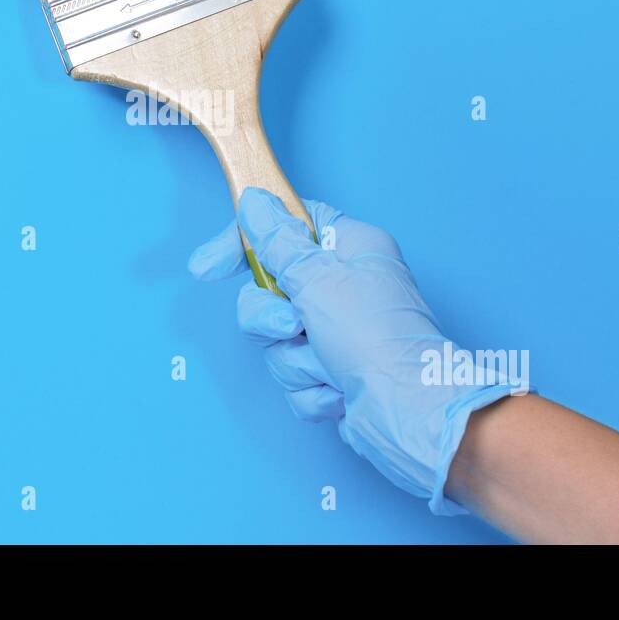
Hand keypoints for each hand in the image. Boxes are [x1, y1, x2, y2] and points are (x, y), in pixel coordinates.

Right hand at [188, 187, 521, 514]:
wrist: (410, 416)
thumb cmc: (379, 342)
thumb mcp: (319, 280)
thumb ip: (278, 242)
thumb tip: (255, 202)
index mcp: (350, 248)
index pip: (284, 227)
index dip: (244, 244)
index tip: (208, 268)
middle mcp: (345, 286)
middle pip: (270, 290)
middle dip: (272, 320)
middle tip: (294, 327)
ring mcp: (339, 331)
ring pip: (278, 339)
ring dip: (296, 360)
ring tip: (329, 367)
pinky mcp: (335, 372)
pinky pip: (295, 376)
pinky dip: (312, 389)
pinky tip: (340, 393)